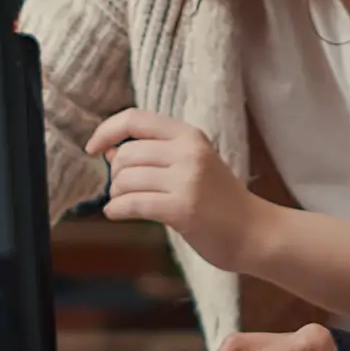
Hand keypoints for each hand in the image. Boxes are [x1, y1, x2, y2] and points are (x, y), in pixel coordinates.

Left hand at [86, 109, 276, 272]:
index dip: (107, 130)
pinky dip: (117, 209)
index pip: (136, 118)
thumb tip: (109, 149)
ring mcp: (187, 180)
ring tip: (125, 203)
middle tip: (124, 189)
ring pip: (125, 179)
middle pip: (126, 153)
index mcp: (190, 135)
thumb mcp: (194, 163)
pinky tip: (118, 213)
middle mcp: (188, 152)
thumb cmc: (221, 201)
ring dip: (116, 194)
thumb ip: (156, 152)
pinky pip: (132, 203)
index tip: (93, 148)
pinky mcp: (182, 209)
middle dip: (115, 174)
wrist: (255, 231)